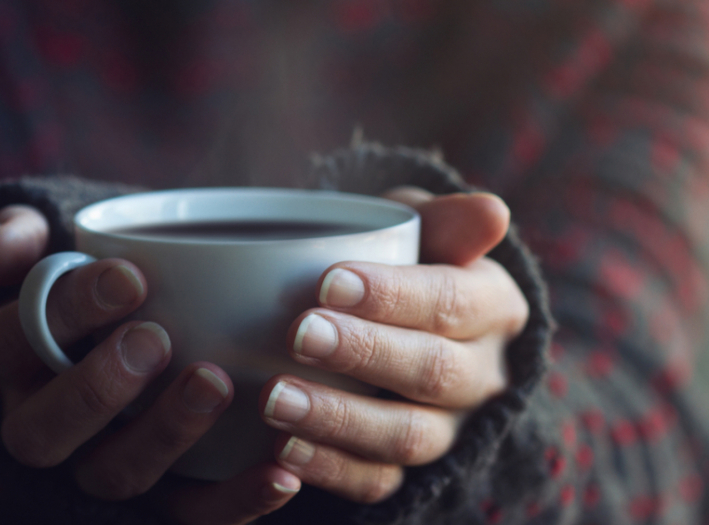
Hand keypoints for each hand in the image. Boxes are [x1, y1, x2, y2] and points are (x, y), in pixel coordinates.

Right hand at [0, 205, 298, 524]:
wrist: (127, 322)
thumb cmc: (93, 279)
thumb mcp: (51, 243)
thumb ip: (23, 235)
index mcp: (10, 357)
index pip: (17, 339)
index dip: (69, 311)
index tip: (132, 276)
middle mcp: (41, 420)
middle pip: (43, 431)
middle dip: (97, 389)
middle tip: (157, 339)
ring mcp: (95, 465)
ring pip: (112, 475)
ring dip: (165, 437)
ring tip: (216, 384)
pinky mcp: (155, 499)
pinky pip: (185, 515)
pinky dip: (232, 501)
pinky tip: (280, 473)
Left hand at [261, 188, 528, 502]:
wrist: (395, 319)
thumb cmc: (403, 260)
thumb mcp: (421, 227)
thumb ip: (446, 219)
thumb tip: (493, 212)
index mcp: (492, 306)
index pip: (452, 302)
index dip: (394, 295)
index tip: (328, 280)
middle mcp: (483, 375)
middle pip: (433, 372)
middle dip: (363, 353)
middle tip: (300, 334)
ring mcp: (451, 429)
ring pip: (408, 436)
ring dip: (339, 419)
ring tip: (275, 399)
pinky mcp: (413, 470)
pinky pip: (380, 481)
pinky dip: (332, 469)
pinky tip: (283, 450)